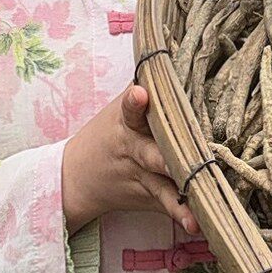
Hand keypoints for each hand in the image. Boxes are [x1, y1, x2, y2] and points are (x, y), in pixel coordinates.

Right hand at [62, 84, 198, 235]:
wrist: (73, 178)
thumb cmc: (110, 132)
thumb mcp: (121, 108)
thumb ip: (152, 87)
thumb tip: (185, 47)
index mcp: (127, 121)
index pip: (130, 109)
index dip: (135, 102)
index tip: (139, 94)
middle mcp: (134, 149)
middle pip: (151, 153)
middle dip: (166, 157)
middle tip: (179, 159)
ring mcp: (141, 177)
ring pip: (162, 186)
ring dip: (180, 197)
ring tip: (196, 211)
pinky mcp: (148, 197)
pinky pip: (167, 205)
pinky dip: (182, 215)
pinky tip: (198, 224)